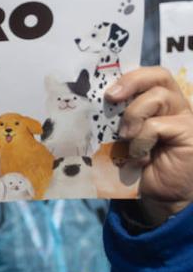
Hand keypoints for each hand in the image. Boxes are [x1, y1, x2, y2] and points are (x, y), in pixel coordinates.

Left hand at [107, 67, 192, 220]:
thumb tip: (90, 103)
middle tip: (111, 97)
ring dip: (134, 117)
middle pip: (159, 76)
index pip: (149, 75)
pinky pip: (157, 126)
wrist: (158, 196)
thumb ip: (118, 118)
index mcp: (159, 102)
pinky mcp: (189, 132)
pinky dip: (141, 140)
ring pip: (157, 97)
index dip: (129, 76)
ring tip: (126, 137)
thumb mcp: (124, 137)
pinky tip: (141, 157)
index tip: (106, 88)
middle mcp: (176, 105)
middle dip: (132, 82)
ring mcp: (185, 117)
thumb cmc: (138, 165)